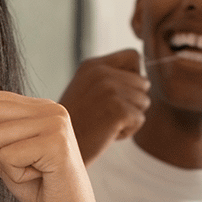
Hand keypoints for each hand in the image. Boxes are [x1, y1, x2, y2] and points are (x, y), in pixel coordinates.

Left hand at [0, 89, 98, 201]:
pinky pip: (8, 155)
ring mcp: (55, 123)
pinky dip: (16, 173)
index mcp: (38, 107)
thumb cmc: (40, 188)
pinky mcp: (56, 143)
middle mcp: (49, 108)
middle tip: (13, 163)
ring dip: (4, 163)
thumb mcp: (1, 161)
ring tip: (29, 171)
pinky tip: (37, 177)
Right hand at [58, 49, 149, 164]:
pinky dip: (127, 131)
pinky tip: (106, 133)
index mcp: (93, 65)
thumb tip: (145, 80)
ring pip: (144, 101)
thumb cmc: (74, 123)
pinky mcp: (118, 109)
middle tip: (106, 114)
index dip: (133, 76)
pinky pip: (140, 119)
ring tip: (105, 123)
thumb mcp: (85, 90)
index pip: (133, 56)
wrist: (57, 146)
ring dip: (129, 117)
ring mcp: (110, 90)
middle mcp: (101, 72)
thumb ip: (108, 79)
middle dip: (131, 101)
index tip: (117, 94)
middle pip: (143, 82)